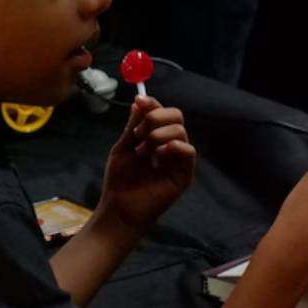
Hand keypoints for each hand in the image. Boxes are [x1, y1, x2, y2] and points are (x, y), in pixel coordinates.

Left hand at [97, 96, 196, 233]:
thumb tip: (140, 101)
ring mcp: (179, 159)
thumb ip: (133, 125)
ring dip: (158, 135)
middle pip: (176, 116)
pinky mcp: (184, 174)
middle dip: (155, 118)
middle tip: (138, 133)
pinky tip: (157, 156)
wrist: (119, 207)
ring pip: (180, 130)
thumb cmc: (121, 179)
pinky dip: (173, 146)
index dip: (153, 104)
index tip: (140, 102)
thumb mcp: (124, 146)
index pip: (163, 112)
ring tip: (142, 150)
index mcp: (157, 137)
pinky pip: (189, 151)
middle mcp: (171, 145)